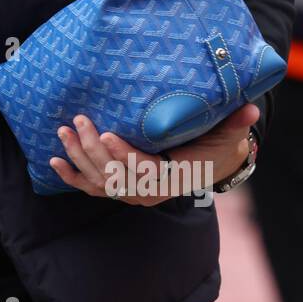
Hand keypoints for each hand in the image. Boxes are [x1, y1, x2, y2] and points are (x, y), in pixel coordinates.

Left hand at [48, 102, 259, 206]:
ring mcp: (131, 193)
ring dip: (78, 158)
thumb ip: (235, 124)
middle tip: (80, 121)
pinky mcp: (119, 189)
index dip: (125, 155)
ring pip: (99, 181)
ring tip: (63, 131)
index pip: (145, 170)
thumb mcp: (227, 135)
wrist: (207, 165)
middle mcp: (149, 191)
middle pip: (116, 175)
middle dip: (94, 149)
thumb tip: (250, 108)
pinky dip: (71, 177)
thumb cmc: (215, 146)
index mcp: (172, 177)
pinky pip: (91, 188)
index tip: (106, 135)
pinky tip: (52, 162)